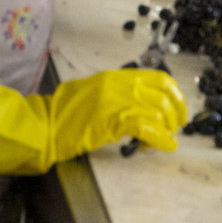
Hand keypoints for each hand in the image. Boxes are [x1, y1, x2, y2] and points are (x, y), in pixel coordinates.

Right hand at [0, 70, 186, 172]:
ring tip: (170, 139)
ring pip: (155, 108)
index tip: (179, 108)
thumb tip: (136, 104)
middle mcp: (118, 84)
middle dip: (176, 109)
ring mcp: (114, 101)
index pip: (156, 76)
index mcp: (114, 76)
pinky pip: (144, 126)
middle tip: (180, 126)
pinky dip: (160, 137)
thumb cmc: (63, 114)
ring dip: (169, 126)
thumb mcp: (92, 95)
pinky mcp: (109, 121)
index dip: (173, 92)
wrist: (42, 125)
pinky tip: (166, 146)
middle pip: (161, 91)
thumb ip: (114, 94)